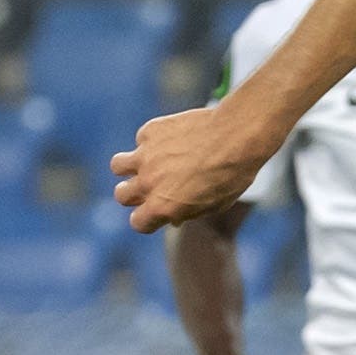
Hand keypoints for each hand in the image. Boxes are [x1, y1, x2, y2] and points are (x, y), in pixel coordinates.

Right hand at [113, 102, 267, 232]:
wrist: (237, 135)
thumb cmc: (233, 173)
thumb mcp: (215, 205)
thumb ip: (188, 213)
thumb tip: (173, 219)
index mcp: (162, 207)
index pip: (137, 222)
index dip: (148, 219)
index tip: (157, 211)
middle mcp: (148, 183)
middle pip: (121, 195)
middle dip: (134, 193)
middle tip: (151, 185)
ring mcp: (146, 155)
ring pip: (117, 165)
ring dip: (130, 166)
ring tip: (149, 162)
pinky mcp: (150, 132)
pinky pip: (142, 139)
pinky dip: (153, 140)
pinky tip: (174, 138)